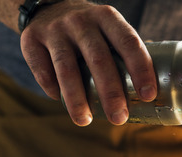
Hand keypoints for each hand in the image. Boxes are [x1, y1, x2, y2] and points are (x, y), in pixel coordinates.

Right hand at [19, 0, 156, 125]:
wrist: (46, 7)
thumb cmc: (89, 30)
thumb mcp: (108, 30)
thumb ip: (124, 54)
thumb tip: (150, 95)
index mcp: (107, 17)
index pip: (128, 42)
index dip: (140, 68)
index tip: (148, 95)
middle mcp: (81, 21)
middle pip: (99, 59)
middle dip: (110, 92)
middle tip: (119, 118)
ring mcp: (55, 29)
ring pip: (67, 68)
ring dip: (77, 99)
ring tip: (84, 121)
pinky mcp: (31, 39)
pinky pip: (42, 70)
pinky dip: (52, 88)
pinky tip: (59, 100)